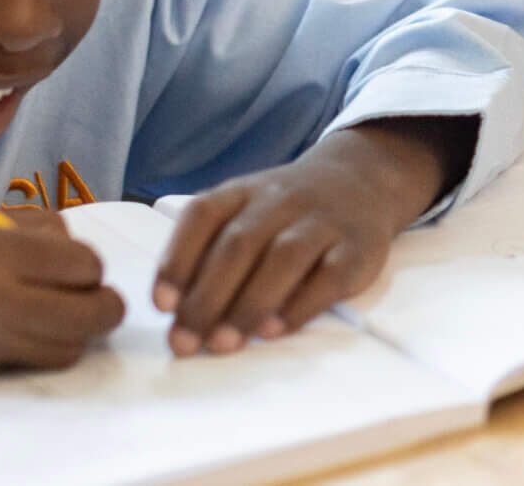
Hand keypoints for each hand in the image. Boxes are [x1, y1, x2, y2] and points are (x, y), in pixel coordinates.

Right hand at [0, 210, 122, 378]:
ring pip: (69, 347)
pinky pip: (29, 361)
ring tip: (50, 308)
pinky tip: (17, 325)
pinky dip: (39, 346)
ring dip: (74, 329)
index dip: (85, 261)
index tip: (69, 258)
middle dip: (100, 301)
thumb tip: (69, 239)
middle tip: (84, 290)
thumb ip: (20, 228)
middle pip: (92, 313)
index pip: (83, 263)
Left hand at [152, 119, 461, 355]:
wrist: (361, 179)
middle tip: (186, 342)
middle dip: (207, 298)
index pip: (203, 215)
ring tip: (225, 344)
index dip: (178, 259)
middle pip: (239, 244)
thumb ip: (211, 253)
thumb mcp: (245, 212)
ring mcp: (322, 221)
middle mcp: (280, 200)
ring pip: (283, 257)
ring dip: (249, 305)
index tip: (162, 305)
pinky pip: (329, 276)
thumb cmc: (286, 212)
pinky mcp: (357, 248)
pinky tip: (274, 331)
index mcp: (243, 191)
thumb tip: (178, 314)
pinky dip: (299, 307)